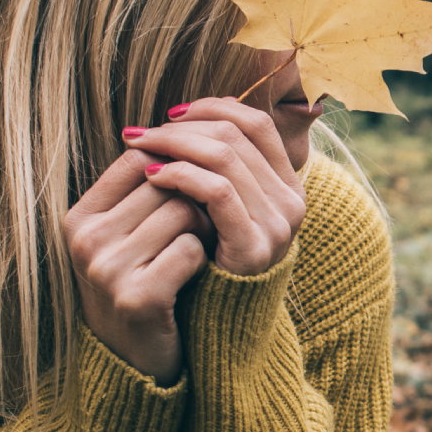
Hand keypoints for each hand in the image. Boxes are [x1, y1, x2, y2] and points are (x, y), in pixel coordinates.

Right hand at [61, 148, 210, 384]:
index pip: (137, 158)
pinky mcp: (137, 297)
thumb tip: (185, 128)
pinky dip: (204, 259)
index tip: (191, 189)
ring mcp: (107, 269)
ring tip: (201, 246)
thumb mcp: (127, 235)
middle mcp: (85, 240)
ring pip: (182, 211)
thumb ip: (143, 189)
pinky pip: (190, 250)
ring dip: (204, 227)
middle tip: (205, 222)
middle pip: (164, 181)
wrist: (134, 361)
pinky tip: (196, 276)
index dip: (175, 166)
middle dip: (194, 196)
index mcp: (78, 217)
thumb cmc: (142, 283)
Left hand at [121, 97, 306, 276]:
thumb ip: (216, 167)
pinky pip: (218, 192)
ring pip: (225, 157)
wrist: (218, 322)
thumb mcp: (219, 206)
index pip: (256, 123)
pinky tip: (152, 176)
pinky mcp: (254, 246)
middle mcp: (291, 202)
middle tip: (142, 132)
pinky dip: (181, 175)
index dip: (213, 108)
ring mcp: (277, 225)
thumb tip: (184, 115)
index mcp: (288, 185)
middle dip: (183, 127)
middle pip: (237, 135)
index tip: (171, 114)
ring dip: (174, 146)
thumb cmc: (209, 257)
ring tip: (140, 148)